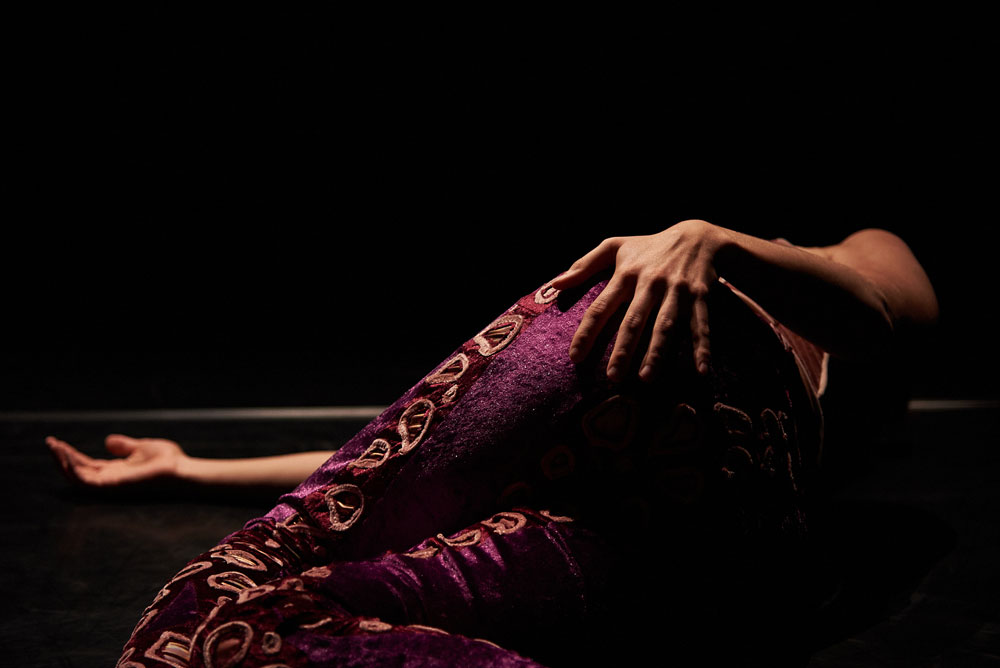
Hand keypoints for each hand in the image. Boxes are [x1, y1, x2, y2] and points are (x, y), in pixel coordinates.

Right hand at [46, 434, 186, 486]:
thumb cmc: (168, 461)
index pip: (86, 465)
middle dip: (61, 458)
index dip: (71, 455)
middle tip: (50, 442)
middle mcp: (110, 479)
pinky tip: (64, 456)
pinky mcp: (113, 485)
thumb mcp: (141, 447)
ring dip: (62, 463)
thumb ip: (124, 446)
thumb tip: (108, 440)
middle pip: (78, 471)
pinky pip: (86, 482)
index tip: (58, 442)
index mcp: (116, 470)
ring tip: (53, 447)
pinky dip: (72, 470)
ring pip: (77, 478)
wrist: (181, 469)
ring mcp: (110, 484)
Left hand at [551, 219, 728, 381]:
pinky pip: (700, 324)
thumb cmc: (648, 247)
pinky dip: (703, 347)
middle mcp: (650, 283)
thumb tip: (555, 284)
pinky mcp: (700, 296)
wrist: (697, 236)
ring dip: (656, 352)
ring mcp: (676, 290)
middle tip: (612, 377)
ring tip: (646, 378)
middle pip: (633, 320)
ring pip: (665, 325)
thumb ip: (584, 265)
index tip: (575, 357)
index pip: (601, 307)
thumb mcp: (615, 247)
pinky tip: (702, 370)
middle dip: (622, 349)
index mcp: (626, 274)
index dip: (587, 332)